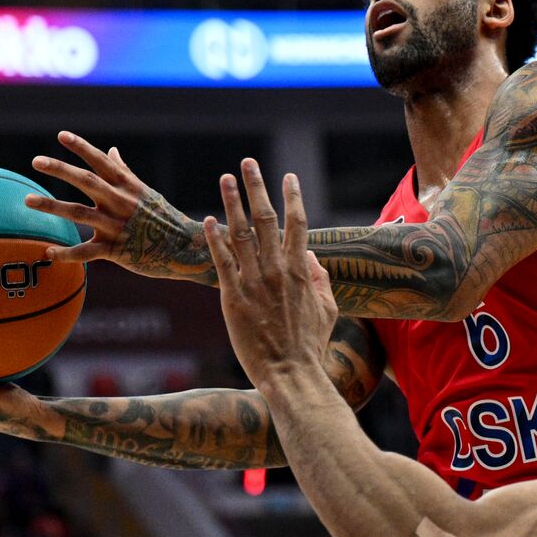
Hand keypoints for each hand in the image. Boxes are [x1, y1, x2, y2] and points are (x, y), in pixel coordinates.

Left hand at [25, 131, 217, 283]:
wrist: (185, 249)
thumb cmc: (164, 219)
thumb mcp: (146, 192)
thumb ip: (124, 172)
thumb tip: (111, 150)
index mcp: (127, 187)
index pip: (101, 162)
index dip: (82, 147)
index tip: (61, 136)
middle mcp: (120, 202)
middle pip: (86, 181)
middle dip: (60, 169)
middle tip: (36, 161)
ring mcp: (117, 226)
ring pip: (79, 213)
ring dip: (51, 205)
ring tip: (27, 200)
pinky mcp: (116, 250)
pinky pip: (86, 252)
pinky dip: (66, 253)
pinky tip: (48, 252)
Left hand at [203, 162, 338, 391]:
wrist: (291, 374)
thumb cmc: (310, 345)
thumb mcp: (328, 310)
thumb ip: (321, 279)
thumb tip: (312, 256)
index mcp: (301, 270)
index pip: (297, 224)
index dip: (292, 197)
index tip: (287, 176)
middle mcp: (276, 270)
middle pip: (266, 219)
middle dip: (257, 188)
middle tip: (248, 163)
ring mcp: (253, 282)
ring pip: (240, 234)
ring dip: (232, 203)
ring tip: (225, 178)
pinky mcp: (232, 298)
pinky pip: (222, 262)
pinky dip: (214, 239)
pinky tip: (209, 220)